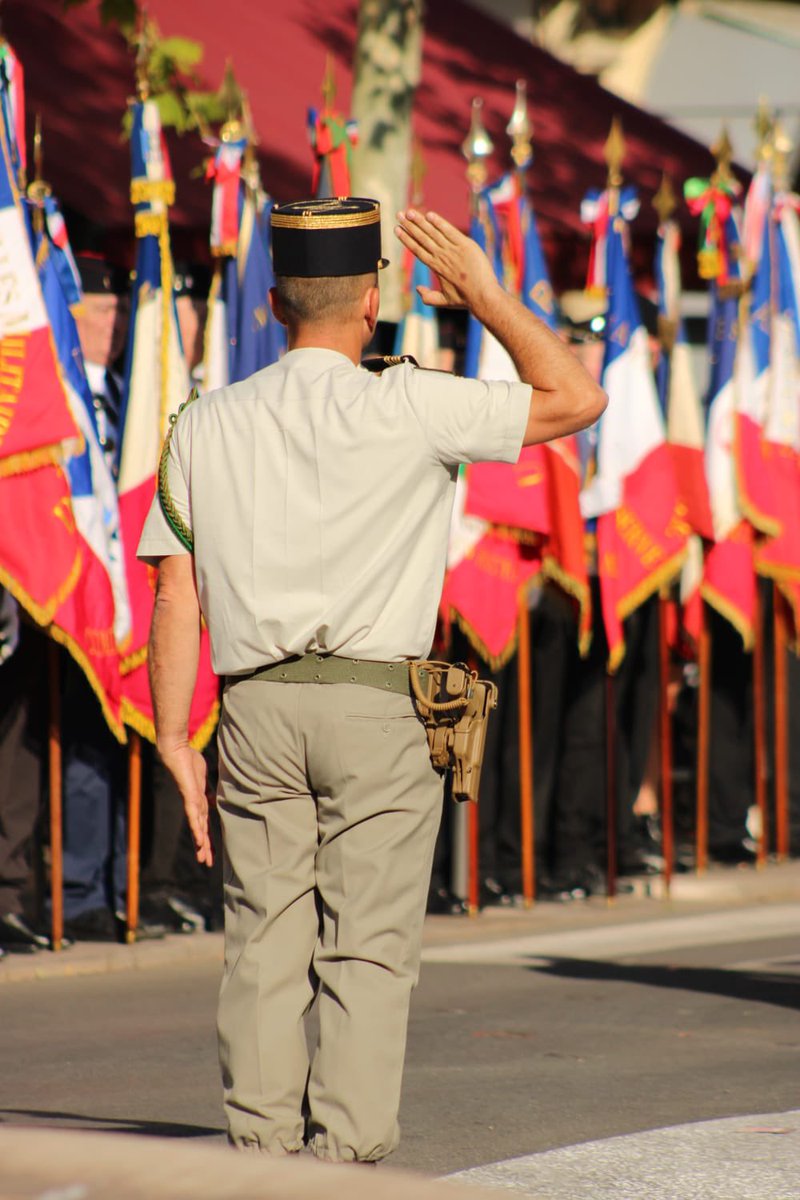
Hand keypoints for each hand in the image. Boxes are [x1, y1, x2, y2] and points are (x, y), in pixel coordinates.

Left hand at [158, 742, 213, 866]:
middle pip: (200, 830)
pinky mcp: (188, 797)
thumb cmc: (189, 761)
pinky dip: (196, 828)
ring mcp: (190, 802)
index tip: (209, 852)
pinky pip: (193, 815)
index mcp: (197, 802)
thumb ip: (207, 791)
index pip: (203, 824)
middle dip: (203, 847)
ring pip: (196, 827)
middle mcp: (193, 805)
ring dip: (200, 843)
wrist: (176, 751)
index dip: (206, 838)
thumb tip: (212, 802)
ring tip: (202, 858)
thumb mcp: (202, 779)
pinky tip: (199, 840)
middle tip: (206, 863)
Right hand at [394, 209, 500, 312]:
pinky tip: (430, 215)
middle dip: (409, 225)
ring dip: (420, 221)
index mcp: (435, 267)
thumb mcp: (444, 301)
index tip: (397, 229)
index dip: (406, 239)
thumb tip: (418, 289)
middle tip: (399, 215)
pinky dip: (440, 222)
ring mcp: (453, 250)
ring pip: (433, 232)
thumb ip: (429, 297)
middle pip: (422, 238)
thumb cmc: (465, 299)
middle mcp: (441, 257)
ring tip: (410, 212)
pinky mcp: (465, 245)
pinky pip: (450, 231)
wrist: (483, 296)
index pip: (417, 250)